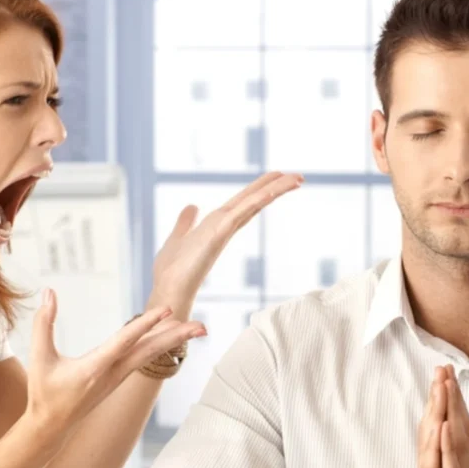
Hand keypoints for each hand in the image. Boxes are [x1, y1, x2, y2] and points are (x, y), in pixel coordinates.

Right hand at [24, 289, 205, 433]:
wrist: (52, 426)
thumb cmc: (44, 392)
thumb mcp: (39, 358)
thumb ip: (43, 324)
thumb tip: (49, 291)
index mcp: (94, 368)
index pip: (125, 341)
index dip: (146, 324)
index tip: (167, 310)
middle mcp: (114, 373)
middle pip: (151, 351)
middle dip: (177, 337)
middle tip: (202, 325)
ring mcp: (120, 377)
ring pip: (152, 354)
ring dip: (175, 340)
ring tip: (198, 327)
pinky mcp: (121, 377)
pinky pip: (146, 358)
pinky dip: (162, 345)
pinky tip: (174, 334)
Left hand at [149, 172, 302, 318]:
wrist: (169, 291)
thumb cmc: (172, 271)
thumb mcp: (178, 237)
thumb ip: (186, 222)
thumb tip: (192, 206)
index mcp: (218, 224)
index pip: (245, 202)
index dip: (262, 189)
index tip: (279, 177)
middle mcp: (225, 225)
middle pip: (255, 200)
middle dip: (276, 187)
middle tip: (299, 177)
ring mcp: (224, 229)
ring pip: (254, 203)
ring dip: (276, 190)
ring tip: (297, 179)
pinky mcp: (219, 233)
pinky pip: (241, 213)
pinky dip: (257, 201)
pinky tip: (270, 191)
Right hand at [395, 367, 453, 467]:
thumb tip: (450, 460)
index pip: (440, 431)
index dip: (445, 404)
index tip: (449, 379)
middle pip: (432, 427)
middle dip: (438, 397)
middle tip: (441, 367)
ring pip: (431, 440)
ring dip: (435, 411)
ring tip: (439, 384)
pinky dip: (436, 444)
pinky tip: (439, 425)